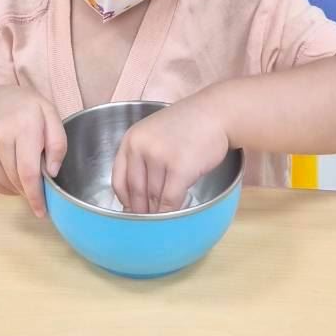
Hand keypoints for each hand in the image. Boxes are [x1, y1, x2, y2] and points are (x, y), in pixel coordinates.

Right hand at [0, 86, 66, 217]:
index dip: (36, 195)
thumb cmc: (26, 109)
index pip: (28, 171)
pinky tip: (12, 177)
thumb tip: (52, 172)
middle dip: (29, 191)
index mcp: (23, 125)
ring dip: (17, 188)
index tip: (42, 211)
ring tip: (25, 177)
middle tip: (38, 190)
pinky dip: (4, 186)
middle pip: (16, 180)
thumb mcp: (50, 114)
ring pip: (4, 183)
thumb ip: (58, 142)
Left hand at [112, 94, 229, 213]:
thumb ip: (142, 158)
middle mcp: (141, 147)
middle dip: (142, 211)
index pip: (119, 180)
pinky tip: (176, 213)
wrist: (216, 113)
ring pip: (154, 197)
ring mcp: (160, 157)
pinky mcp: (180, 168)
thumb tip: (137, 196)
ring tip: (164, 219)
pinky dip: (172, 211)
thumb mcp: (154, 133)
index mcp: (131, 139)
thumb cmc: (189, 125)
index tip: (131, 212)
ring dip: (158, 212)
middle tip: (149, 223)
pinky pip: (170, 199)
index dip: (125, 201)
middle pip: (136, 191)